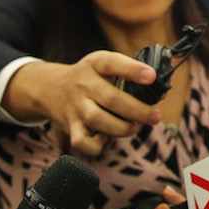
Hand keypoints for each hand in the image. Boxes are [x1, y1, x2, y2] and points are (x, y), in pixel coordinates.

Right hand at [2, 52, 161, 155]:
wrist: (50, 88)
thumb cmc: (89, 78)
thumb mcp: (104, 65)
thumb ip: (127, 74)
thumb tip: (158, 89)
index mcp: (95, 64)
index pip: (113, 63)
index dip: (133, 70)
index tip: (152, 76)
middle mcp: (84, 84)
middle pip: (111, 99)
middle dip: (138, 111)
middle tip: (155, 116)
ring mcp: (76, 106)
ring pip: (98, 120)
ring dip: (122, 128)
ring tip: (134, 127)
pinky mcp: (70, 126)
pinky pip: (82, 142)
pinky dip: (97, 146)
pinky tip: (105, 138)